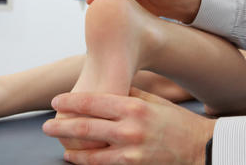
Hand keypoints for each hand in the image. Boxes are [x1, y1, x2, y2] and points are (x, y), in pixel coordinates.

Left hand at [43, 88, 215, 164]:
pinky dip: (85, 161)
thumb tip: (103, 89)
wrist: (199, 147)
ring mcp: (131, 150)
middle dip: (62, 126)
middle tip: (46, 125)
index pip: (93, 102)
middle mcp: (129, 128)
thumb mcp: (152, 100)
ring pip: (90, 150)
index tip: (56, 101)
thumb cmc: (175, 120)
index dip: (71, 102)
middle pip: (86, 127)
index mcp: (133, 106)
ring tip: (56, 141)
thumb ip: (128, 94)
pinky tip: (74, 158)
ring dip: (69, 146)